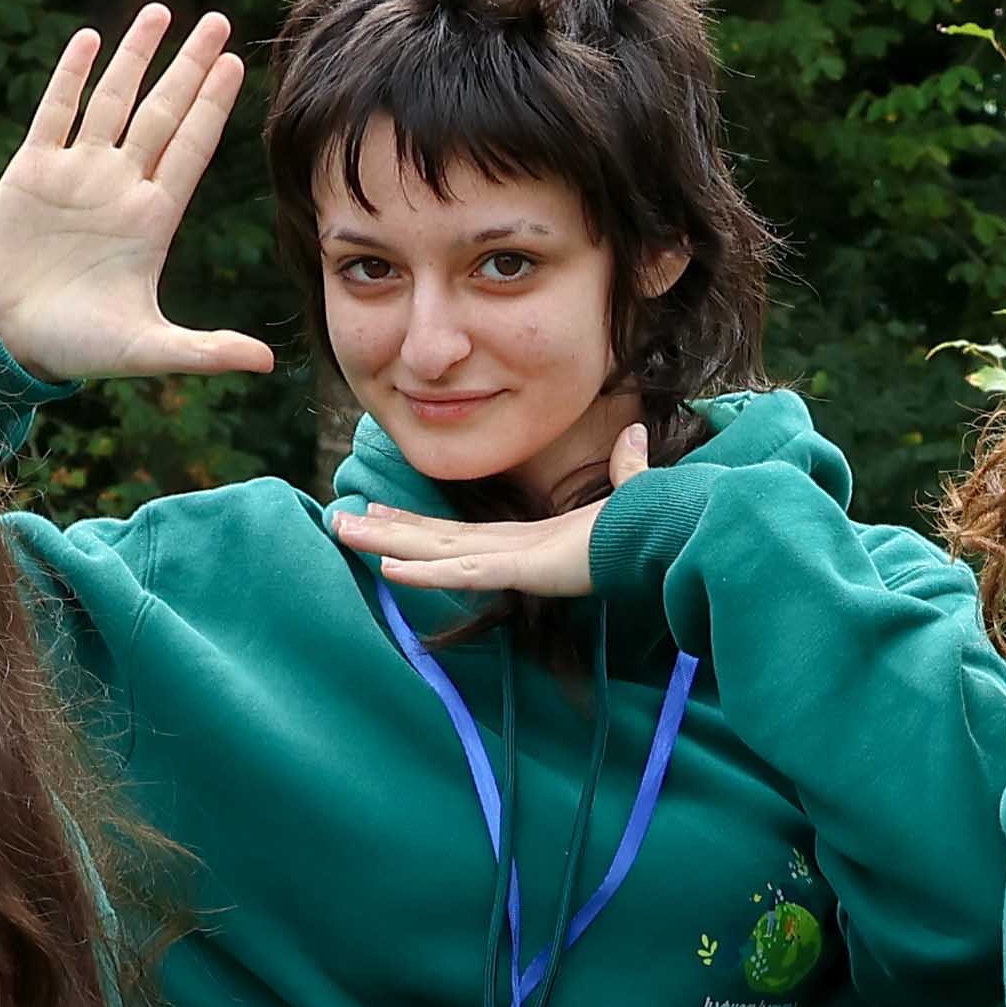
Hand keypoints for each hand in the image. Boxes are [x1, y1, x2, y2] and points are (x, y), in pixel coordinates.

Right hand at [0, 6, 278, 382]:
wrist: (10, 338)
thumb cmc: (80, 346)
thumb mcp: (146, 350)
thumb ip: (204, 351)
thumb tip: (266, 364)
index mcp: (152, 220)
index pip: (190, 149)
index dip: (212, 107)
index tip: (237, 65)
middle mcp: (120, 185)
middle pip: (162, 113)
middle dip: (189, 67)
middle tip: (218, 23)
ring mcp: (77, 173)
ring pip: (113, 101)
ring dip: (136, 58)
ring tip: (160, 12)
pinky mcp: (32, 170)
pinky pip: (56, 112)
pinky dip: (72, 76)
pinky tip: (90, 39)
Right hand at [337, 417, 649, 600]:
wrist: (661, 545)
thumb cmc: (646, 529)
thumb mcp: (629, 487)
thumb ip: (627, 464)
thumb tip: (634, 433)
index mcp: (527, 541)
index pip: (461, 534)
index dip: (420, 527)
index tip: (384, 515)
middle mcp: (509, 555)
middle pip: (436, 545)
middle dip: (389, 535)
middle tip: (343, 525)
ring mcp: (511, 565)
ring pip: (438, 557)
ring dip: (390, 547)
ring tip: (348, 535)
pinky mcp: (522, 572)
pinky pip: (466, 573)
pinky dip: (428, 571)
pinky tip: (391, 566)